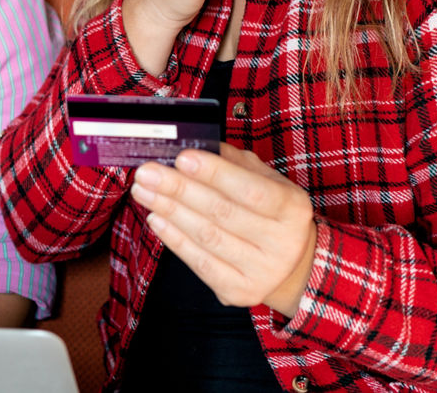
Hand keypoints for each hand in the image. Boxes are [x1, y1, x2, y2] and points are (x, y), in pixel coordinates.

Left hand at [130, 142, 317, 317]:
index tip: (182, 158)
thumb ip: (233, 162)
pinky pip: (199, 263)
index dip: (214, 173)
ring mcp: (261, 271)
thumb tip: (192, 146)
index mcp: (292, 208)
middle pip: (222, 212)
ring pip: (206, 237)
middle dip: (179, 189)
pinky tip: (156, 218)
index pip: (250, 189)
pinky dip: (174, 239)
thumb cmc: (271, 213)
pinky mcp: (238, 291)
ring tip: (144, 192)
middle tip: (147, 173)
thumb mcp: (267, 181)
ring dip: (170, 211)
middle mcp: (282, 243)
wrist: (290, 266)